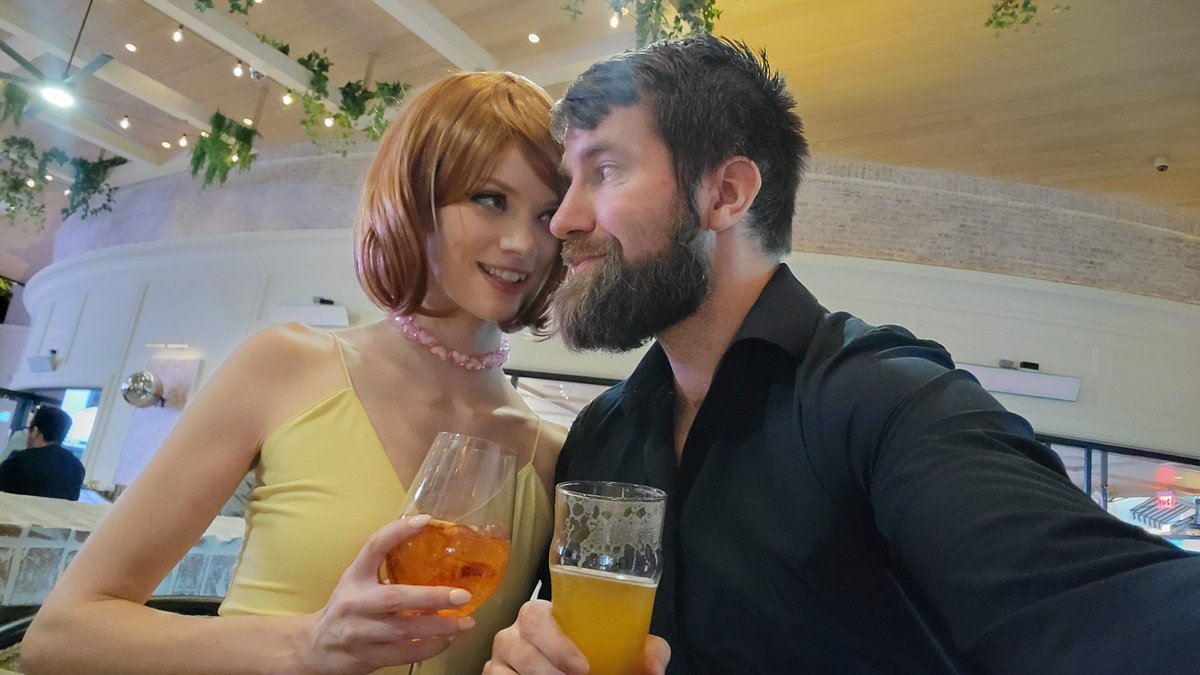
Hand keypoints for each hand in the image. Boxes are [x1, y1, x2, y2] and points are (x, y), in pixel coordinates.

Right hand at [296, 515, 475, 674]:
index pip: (373, 547)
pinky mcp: (367, 656)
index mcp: (354, 576)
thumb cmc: (348, 606)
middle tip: (462, 596)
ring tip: (465, 622)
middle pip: (394, 598)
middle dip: (431, 597)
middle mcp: (355, 603)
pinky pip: (403, 654)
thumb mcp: (358, 580)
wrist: (316, 646)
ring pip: (403, 631)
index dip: (397, 532)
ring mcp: (359, 633)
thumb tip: (434, 545)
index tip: (425, 520)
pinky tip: (447, 640)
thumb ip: (386, 566)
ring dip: (439, 627)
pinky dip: (429, 648)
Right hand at [484, 599, 669, 674]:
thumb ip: (648, 652)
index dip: (555, 643)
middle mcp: (514, 633)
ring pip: (498, 668)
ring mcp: (500, 658)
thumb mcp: (626, 651)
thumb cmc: (598, 655)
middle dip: (544, 668)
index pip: (535, 616)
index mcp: (543, 616)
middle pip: (514, 644)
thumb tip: (653, 671)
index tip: (583, 667)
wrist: (583, 667)